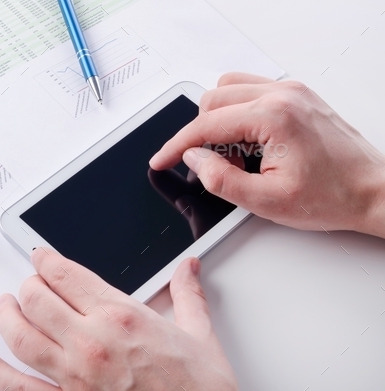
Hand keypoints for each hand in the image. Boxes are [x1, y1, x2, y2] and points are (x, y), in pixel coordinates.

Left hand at [0, 248, 236, 390]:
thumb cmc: (200, 389)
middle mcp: (92, 343)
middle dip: (29, 285)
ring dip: (6, 316)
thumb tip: (189, 267)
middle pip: (36, 299)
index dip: (46, 260)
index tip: (41, 257)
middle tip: (31, 283)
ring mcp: (74, 377)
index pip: (65, 274)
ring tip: (4, 306)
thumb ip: (187, 294)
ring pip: (21, 337)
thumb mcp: (198, 334)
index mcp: (121, 317)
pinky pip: (17, 387)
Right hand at [150, 73, 384, 236]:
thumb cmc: (332, 196)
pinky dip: (236, 110)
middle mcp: (282, 95)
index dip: (176, 145)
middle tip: (211, 166)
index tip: (161, 160)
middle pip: (212, 101)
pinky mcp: (296, 94)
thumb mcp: (266, 201)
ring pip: (227, 89)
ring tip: (233, 153)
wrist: (372, 191)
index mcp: (274, 117)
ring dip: (217, 119)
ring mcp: (291, 91)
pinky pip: (249, 89)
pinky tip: (246, 138)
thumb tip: (194, 158)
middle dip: (200, 135)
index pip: (206, 125)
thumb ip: (220, 179)